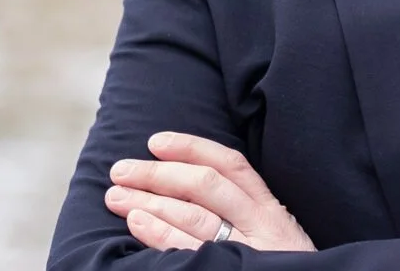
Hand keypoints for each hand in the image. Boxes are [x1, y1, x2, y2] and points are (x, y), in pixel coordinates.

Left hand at [105, 132, 315, 252]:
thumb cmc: (283, 269)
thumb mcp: (275, 236)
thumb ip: (246, 213)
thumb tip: (195, 188)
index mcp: (269, 208)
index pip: (230, 164)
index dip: (193, 147)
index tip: (156, 141)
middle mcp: (260, 223)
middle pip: (206, 186)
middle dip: (159, 173)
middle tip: (120, 170)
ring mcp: (246, 250)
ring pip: (195, 216)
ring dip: (150, 203)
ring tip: (117, 197)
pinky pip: (191, 252)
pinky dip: (161, 236)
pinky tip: (138, 224)